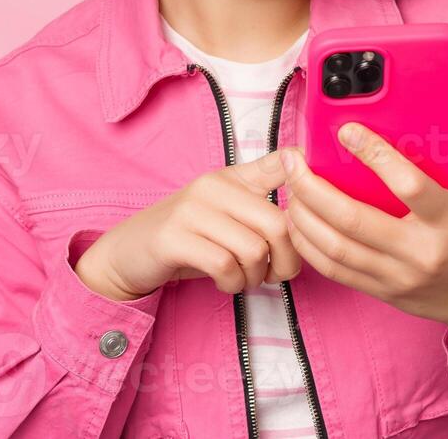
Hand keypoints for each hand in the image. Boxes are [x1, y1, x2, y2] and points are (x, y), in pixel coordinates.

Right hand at [75, 149, 302, 300]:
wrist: (128, 254)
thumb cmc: (189, 239)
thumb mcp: (227, 216)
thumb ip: (262, 209)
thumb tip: (310, 216)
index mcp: (232, 177)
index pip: (281, 163)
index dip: (308, 179)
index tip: (319, 202)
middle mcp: (213, 186)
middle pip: (276, 223)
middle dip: (287, 260)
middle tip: (275, 275)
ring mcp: (191, 210)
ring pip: (253, 249)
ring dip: (256, 277)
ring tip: (245, 280)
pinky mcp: (173, 238)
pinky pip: (224, 265)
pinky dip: (233, 284)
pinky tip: (226, 283)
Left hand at [280, 111, 447, 332]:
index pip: (408, 185)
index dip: (374, 156)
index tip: (346, 131)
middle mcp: (420, 252)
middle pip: (353, 220)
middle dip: (313, 187)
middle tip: (292, 158)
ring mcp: (397, 276)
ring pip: (335, 247)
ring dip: (302, 214)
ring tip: (287, 184)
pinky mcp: (380, 291)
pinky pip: (333, 270)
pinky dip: (307, 244)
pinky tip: (296, 218)